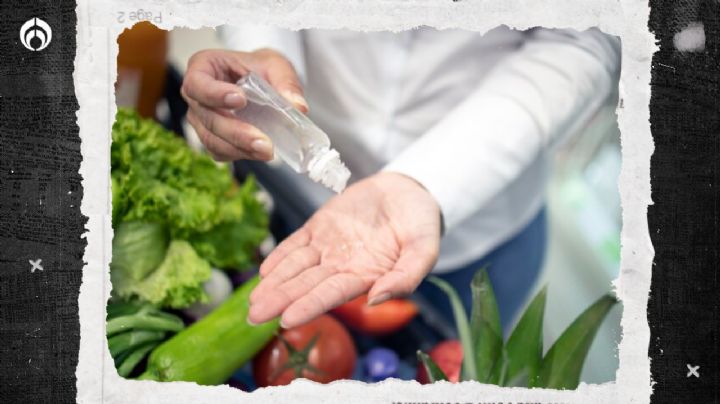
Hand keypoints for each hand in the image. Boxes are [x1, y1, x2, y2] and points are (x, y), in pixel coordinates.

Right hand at [180, 48, 307, 160]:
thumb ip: (286, 82)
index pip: (196, 82)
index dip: (214, 94)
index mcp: (203, 67)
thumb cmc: (260, 67)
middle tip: (263, 142)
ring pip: (211, 139)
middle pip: (207, 118)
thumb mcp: (276, 65)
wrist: (260, 80)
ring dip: (239, 148)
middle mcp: (196, 95)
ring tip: (267, 151)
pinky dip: (240, 154)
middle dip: (236, 132)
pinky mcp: (211, 137)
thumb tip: (298, 107)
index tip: (240, 100)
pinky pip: (219, 151)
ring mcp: (201, 119)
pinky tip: (259, 153)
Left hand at [248, 172, 441, 327]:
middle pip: (305, 285)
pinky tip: (265, 269)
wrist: (409, 192)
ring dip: (274, 282)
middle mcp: (342, 266)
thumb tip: (378, 298)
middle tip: (253, 317)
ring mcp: (328, 246)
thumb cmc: (420, 225)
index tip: (286, 319)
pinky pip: (296, 242)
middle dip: (280, 300)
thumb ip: (406, 276)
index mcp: (365, 276)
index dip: (308, 306)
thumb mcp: (425, 250)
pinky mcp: (320, 227)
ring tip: (253, 300)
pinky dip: (281, 255)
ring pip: (296, 267)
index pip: (331, 294)